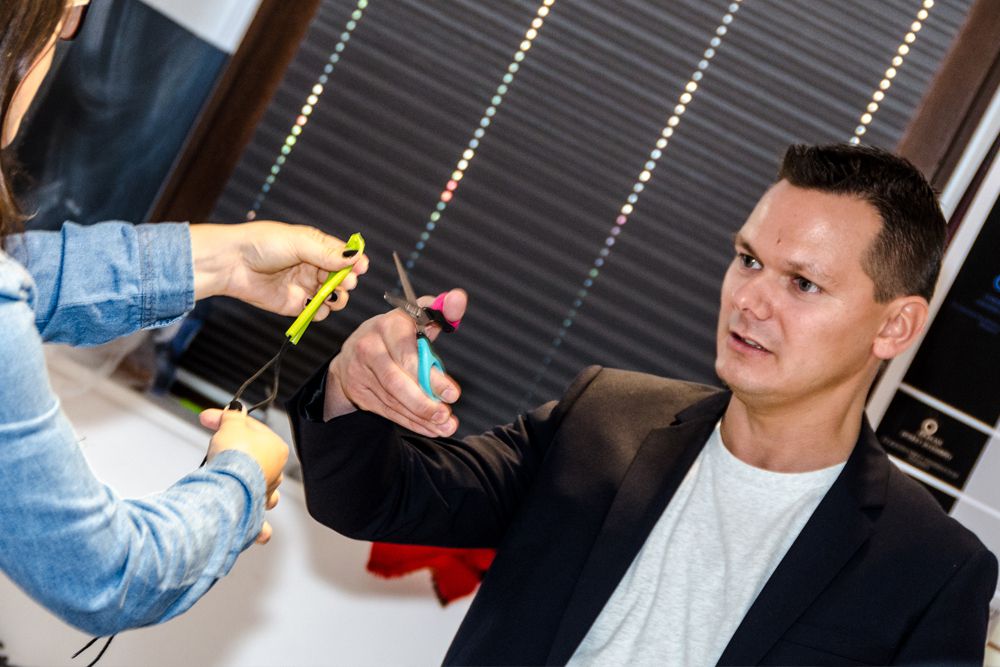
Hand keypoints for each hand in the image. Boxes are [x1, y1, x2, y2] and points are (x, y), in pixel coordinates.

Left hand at [190, 222, 368, 317]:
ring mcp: (305, 286)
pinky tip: (315, 305)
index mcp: (315, 246)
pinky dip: (321, 311)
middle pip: (342, 277)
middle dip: (347, 281)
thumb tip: (355, 256)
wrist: (231, 264)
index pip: (343, 255)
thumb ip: (328, 253)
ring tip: (332, 296)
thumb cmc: (261, 244)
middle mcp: (313, 266)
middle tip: (345, 282)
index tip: (362, 267)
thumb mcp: (299, 242)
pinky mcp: (295, 305)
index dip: (355, 262)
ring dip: (338, 298)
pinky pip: (317, 312)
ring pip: (333, 297)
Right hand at [200, 409, 288, 544]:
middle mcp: (275, 474)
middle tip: (214, 447)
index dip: (228, 422)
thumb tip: (235, 409)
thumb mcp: (232, 425)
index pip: (252, 430)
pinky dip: (255, 527)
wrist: (228, 487)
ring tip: (233, 481)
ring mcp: (264, 495)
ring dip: (247, 486)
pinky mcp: (252, 515)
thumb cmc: (235, 458)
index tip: (208, 419)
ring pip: (259, 489)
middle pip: (255, 459)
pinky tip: (256, 529)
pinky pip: (256, 523)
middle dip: (235, 452)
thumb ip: (234, 416)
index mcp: (277, 449)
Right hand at [324, 289, 467, 436]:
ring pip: (393, 399)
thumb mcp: (415, 318)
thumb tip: (458, 298)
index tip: (452, 393)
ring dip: (421, 416)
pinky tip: (430, 428)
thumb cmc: (394, 335)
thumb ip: (440, 310)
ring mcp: (360, 372)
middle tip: (446, 414)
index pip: (408, 351)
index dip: (431, 374)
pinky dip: (411, 422)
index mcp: (388, 324)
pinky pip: (388, 411)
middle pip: (397, 380)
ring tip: (445, 424)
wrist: (352, 355)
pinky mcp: (359, 393)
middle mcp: (369, 346)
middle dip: (424, 401)